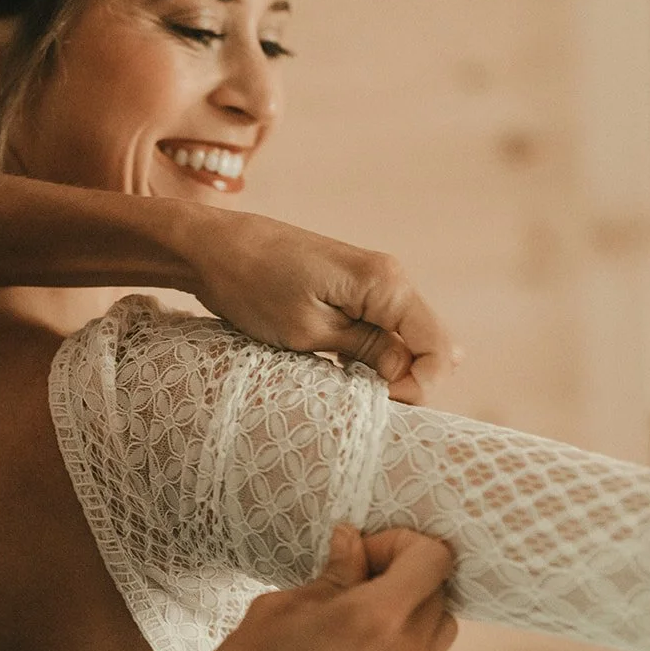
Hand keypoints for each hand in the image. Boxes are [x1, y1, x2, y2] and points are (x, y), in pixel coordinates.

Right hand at [174, 524, 456, 650]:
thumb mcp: (280, 607)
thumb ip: (331, 574)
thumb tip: (353, 543)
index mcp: (373, 619)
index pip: (433, 560)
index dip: (402, 542)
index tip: (363, 550)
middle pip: (441, 590)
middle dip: (408, 570)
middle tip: (362, 571)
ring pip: (443, 628)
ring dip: (418, 605)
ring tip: (370, 605)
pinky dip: (417, 641)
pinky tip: (373, 640)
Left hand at [179, 207, 459, 404]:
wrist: (212, 246)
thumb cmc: (253, 286)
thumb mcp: (309, 331)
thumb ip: (368, 351)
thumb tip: (409, 375)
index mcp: (387, 284)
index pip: (438, 349)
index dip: (419, 387)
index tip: (378, 403)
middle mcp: (390, 277)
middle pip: (427, 345)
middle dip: (406, 380)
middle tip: (361, 401)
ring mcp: (372, 282)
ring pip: (404, 339)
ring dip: (386, 370)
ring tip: (347, 388)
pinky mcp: (351, 288)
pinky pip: (380, 329)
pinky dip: (369, 355)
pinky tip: (342, 370)